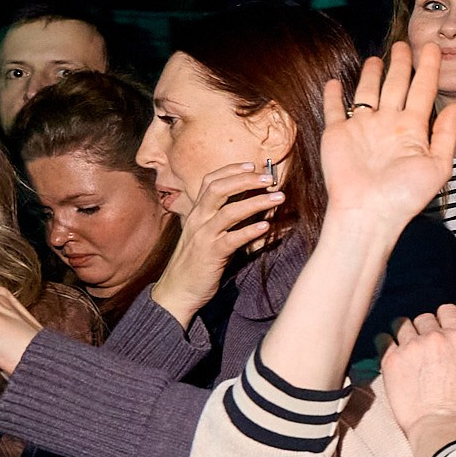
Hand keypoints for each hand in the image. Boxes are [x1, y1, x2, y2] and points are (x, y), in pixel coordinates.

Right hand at [152, 161, 286, 325]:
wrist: (177, 292)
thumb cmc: (196, 262)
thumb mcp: (205, 234)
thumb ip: (221, 218)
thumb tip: (249, 203)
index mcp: (197, 213)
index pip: (211, 181)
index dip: (231, 170)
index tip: (253, 164)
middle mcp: (198, 220)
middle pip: (218, 189)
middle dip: (246, 179)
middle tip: (269, 178)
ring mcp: (203, 237)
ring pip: (229, 211)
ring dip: (256, 202)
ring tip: (278, 197)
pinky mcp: (210, 255)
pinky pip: (231, 239)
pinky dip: (249, 230)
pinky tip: (266, 226)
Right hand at [322, 42, 455, 235]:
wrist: (369, 212)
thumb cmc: (405, 195)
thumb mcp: (438, 166)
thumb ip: (445, 134)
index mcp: (412, 129)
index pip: (423, 90)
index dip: (428, 68)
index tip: (434, 47)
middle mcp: (388, 125)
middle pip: (396, 86)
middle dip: (401, 65)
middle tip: (405, 44)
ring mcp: (362, 128)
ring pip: (367, 93)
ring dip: (372, 75)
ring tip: (376, 57)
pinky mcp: (337, 134)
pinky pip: (334, 110)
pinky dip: (333, 95)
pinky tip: (335, 82)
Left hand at [378, 305, 455, 435]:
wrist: (441, 424)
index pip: (447, 311)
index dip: (443, 317)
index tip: (438, 326)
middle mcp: (435, 337)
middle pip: (424, 317)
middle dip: (423, 328)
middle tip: (421, 342)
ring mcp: (412, 347)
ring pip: (401, 324)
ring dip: (402, 332)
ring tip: (402, 344)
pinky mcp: (392, 360)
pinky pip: (382, 338)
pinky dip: (384, 341)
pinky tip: (386, 350)